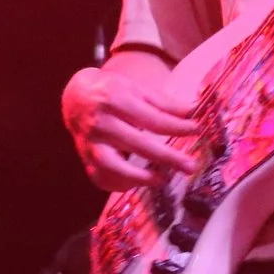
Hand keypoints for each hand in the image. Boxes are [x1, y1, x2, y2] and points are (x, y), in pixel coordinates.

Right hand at [62, 51, 200, 191]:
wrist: (75, 97)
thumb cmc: (112, 92)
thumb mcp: (136, 89)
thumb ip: (164, 103)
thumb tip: (195, 110)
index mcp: (115, 99)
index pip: (151, 119)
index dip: (176, 127)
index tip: (197, 131)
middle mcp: (101, 122)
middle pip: (137, 143)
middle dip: (167, 157)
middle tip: (190, 166)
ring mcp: (90, 142)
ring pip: (114, 165)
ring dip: (139, 176)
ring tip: (162, 179)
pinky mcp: (85, 157)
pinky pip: (101, 176)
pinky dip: (118, 183)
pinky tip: (136, 183)